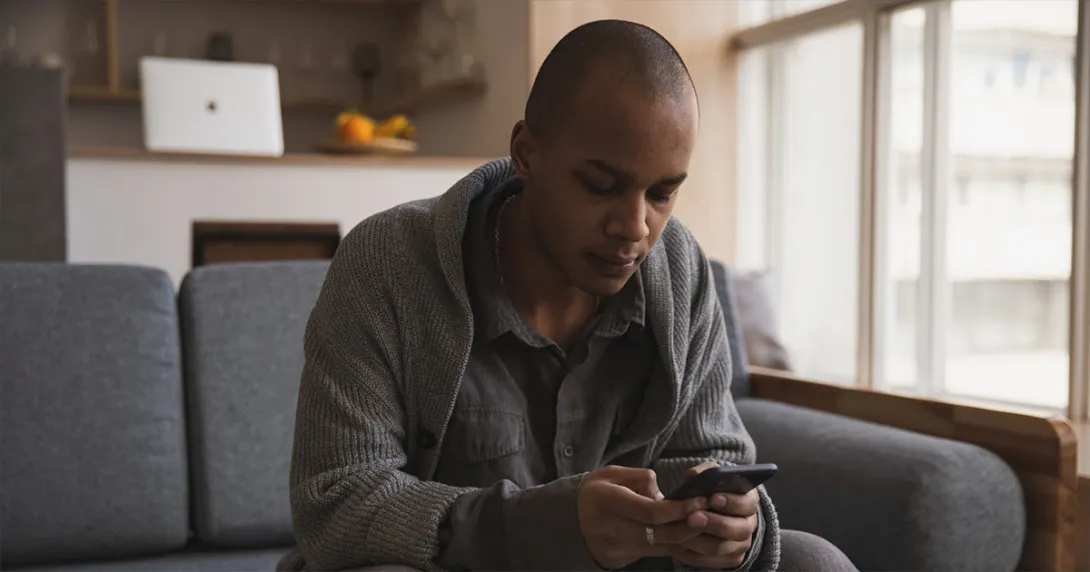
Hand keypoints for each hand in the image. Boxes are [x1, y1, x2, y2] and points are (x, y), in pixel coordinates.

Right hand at [577, 465, 707, 569]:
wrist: (570, 521)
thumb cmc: (595, 492)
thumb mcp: (611, 473)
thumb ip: (638, 477)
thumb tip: (662, 491)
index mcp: (608, 502)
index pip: (650, 512)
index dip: (678, 509)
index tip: (698, 501)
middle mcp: (612, 529)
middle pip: (660, 534)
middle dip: (688, 525)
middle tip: (707, 513)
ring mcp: (616, 548)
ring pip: (660, 547)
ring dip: (684, 537)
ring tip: (701, 523)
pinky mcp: (621, 560)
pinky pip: (653, 554)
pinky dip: (671, 545)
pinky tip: (684, 534)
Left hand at [674, 462, 760, 568]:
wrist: (711, 512)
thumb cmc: (710, 491)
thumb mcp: (709, 476)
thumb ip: (703, 473)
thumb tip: (694, 476)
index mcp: (749, 501)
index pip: (747, 503)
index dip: (731, 502)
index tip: (711, 498)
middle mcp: (749, 524)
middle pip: (738, 529)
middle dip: (714, 523)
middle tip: (692, 518)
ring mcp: (741, 544)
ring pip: (723, 548)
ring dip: (700, 541)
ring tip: (681, 534)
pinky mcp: (730, 559)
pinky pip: (714, 562)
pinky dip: (695, 555)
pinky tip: (680, 547)